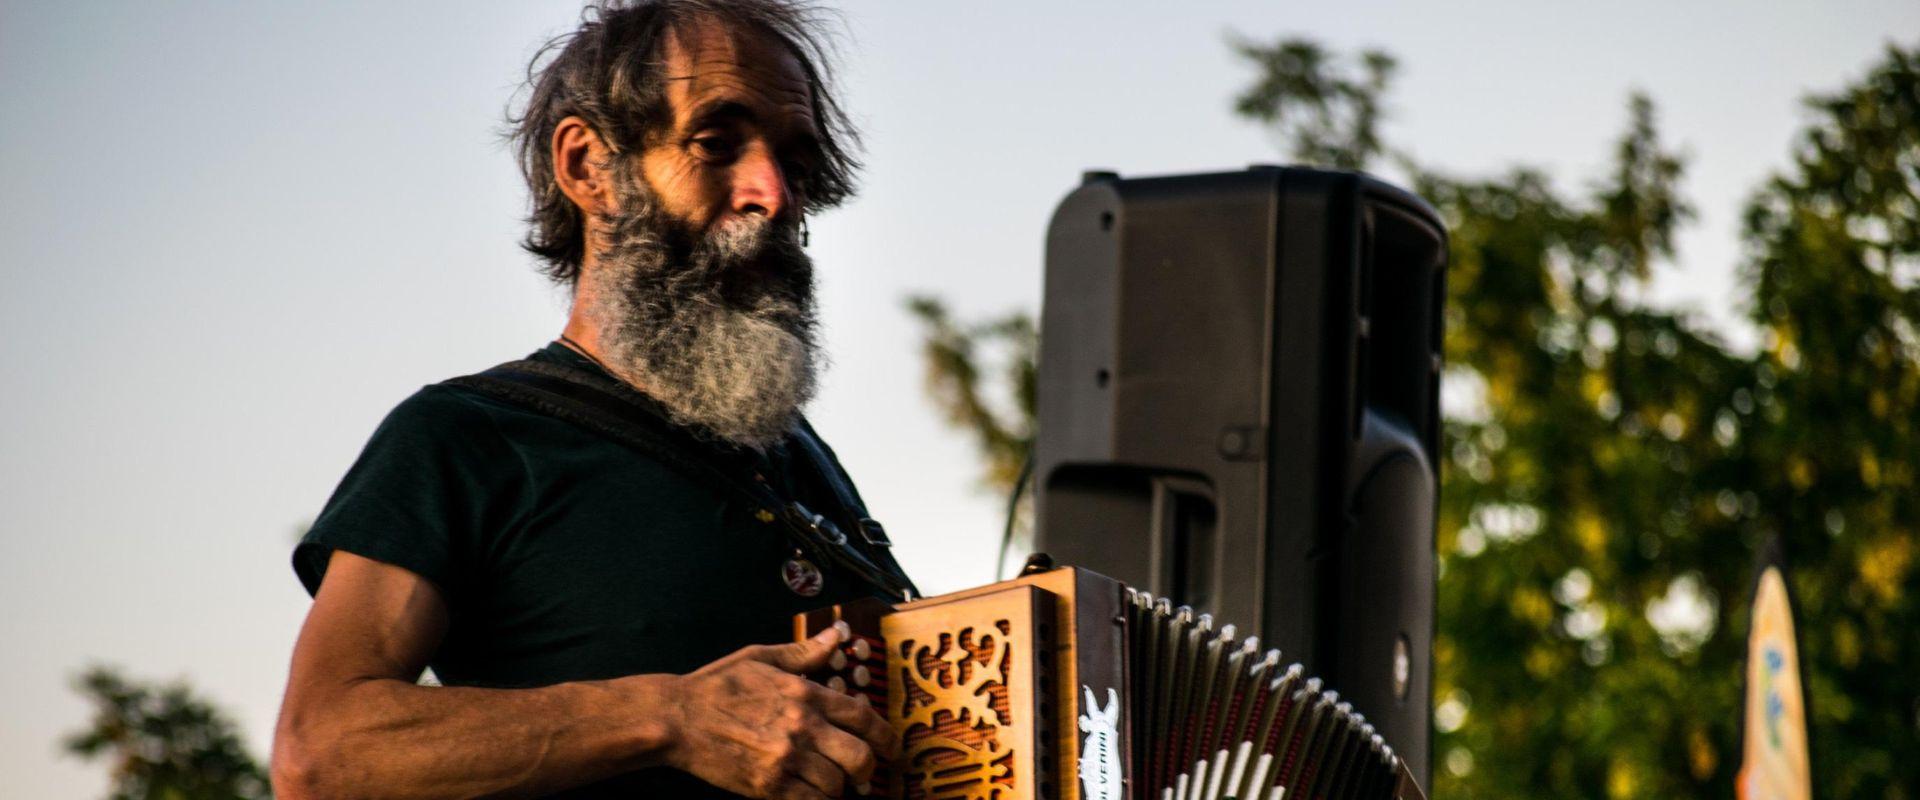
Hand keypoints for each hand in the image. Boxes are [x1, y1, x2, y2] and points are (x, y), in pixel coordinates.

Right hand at [660, 624, 898, 798]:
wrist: (677, 719)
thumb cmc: (717, 686)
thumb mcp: (762, 658)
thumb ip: (805, 652)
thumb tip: (836, 636)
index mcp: (804, 694)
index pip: (863, 717)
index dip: (886, 736)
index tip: (893, 748)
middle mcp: (802, 728)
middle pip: (859, 758)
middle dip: (868, 769)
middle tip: (865, 773)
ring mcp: (785, 759)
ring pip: (836, 785)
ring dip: (838, 787)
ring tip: (830, 783)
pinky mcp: (768, 786)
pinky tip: (812, 794)